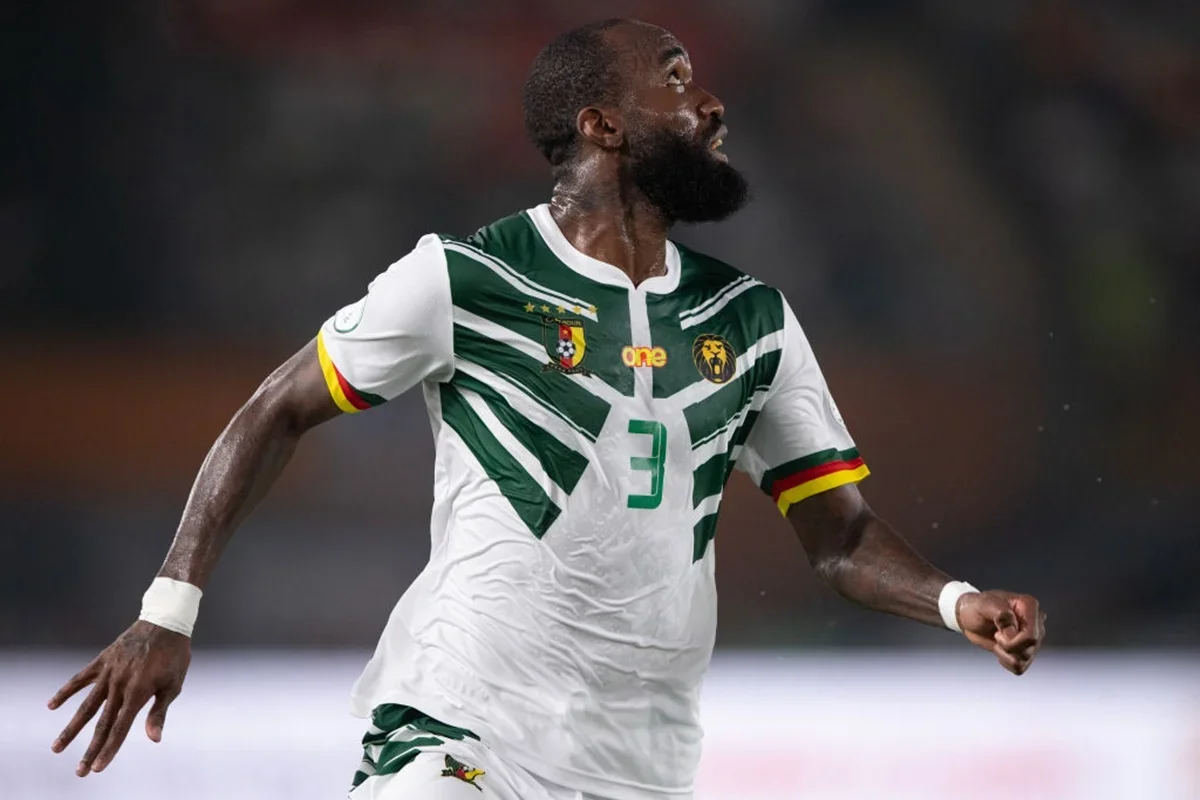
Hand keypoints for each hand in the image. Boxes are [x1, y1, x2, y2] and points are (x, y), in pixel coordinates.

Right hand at [48, 620, 190, 775]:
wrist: (165, 621)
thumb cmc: (175, 655)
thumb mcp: (173, 684)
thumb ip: (159, 712)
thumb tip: (154, 739)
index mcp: (138, 692)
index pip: (120, 728)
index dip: (109, 750)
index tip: (97, 768)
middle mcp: (119, 685)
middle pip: (101, 723)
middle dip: (90, 749)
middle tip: (79, 771)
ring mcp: (108, 672)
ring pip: (85, 706)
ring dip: (71, 728)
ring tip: (56, 748)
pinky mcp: (102, 661)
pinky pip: (80, 678)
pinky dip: (65, 691)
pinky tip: (51, 706)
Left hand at [956, 591, 1045, 674]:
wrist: (970, 616)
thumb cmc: (976, 606)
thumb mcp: (983, 605)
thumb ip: (1001, 616)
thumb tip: (1013, 633)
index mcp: (1029, 605)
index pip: (1031, 636)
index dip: (1013, 641)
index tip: (997, 633)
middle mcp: (1035, 622)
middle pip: (1029, 649)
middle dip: (1007, 647)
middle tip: (996, 635)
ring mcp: (1032, 638)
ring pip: (1025, 660)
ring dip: (1005, 654)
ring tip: (997, 640)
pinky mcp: (1026, 650)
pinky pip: (1020, 667)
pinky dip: (1006, 661)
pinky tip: (1000, 648)